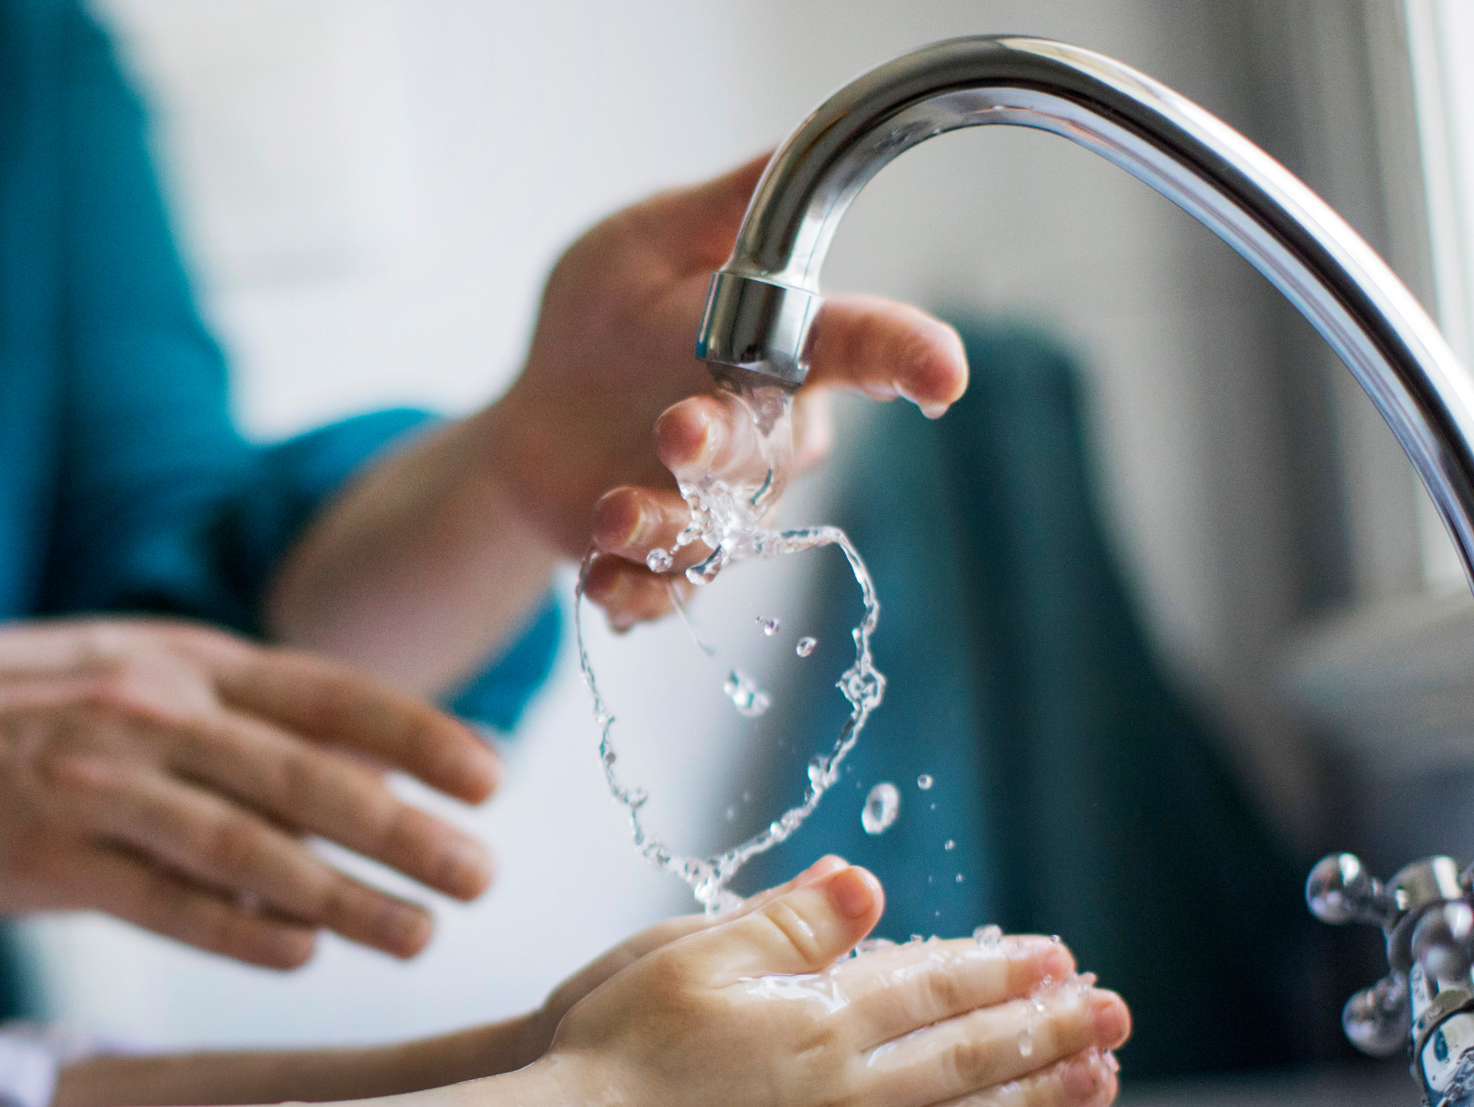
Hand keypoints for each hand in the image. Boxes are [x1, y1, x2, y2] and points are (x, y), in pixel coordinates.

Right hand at [0, 619, 502, 967]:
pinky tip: (301, 956)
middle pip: (301, 775)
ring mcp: (99, 785)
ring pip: (241, 845)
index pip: (328, 694)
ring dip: (339, 895)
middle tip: (482, 875)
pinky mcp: (50, 858)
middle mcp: (152, 714)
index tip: (492, 781)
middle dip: (402, 828)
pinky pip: (158, 900)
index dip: (415, 737)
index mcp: (189, 661)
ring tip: (417, 937)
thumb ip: (258, 720)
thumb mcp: (150, 674)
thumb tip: (390, 777)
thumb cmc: (41, 709)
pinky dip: (233, 928)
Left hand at [472, 154, 965, 628]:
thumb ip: (719, 210)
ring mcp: (727, 507)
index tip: (942, 374)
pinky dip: (636, 592)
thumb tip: (795, 143)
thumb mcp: (643, 244)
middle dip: (727, 445)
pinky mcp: (675, 561)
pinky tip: (600, 580)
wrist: (531, 423)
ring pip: (725, 534)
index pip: (865, 346)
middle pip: (778, 450)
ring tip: (606, 514)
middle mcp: (770, 433)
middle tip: (674, 429)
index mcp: (783, 348)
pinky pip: (674, 594)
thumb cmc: (598, 323)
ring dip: (666, 527)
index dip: (910, 357)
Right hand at [497, 861, 1126, 1106]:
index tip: (1062, 960)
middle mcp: (842, 1103)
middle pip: (970, 1065)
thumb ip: (786, 922)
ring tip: (1091, 1094)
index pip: (937, 991)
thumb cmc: (612, 1054)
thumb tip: (864, 883)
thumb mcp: (690, 956)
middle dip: (1051, 1037)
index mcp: (817, 1026)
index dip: (1005, 972)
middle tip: (1115, 1019)